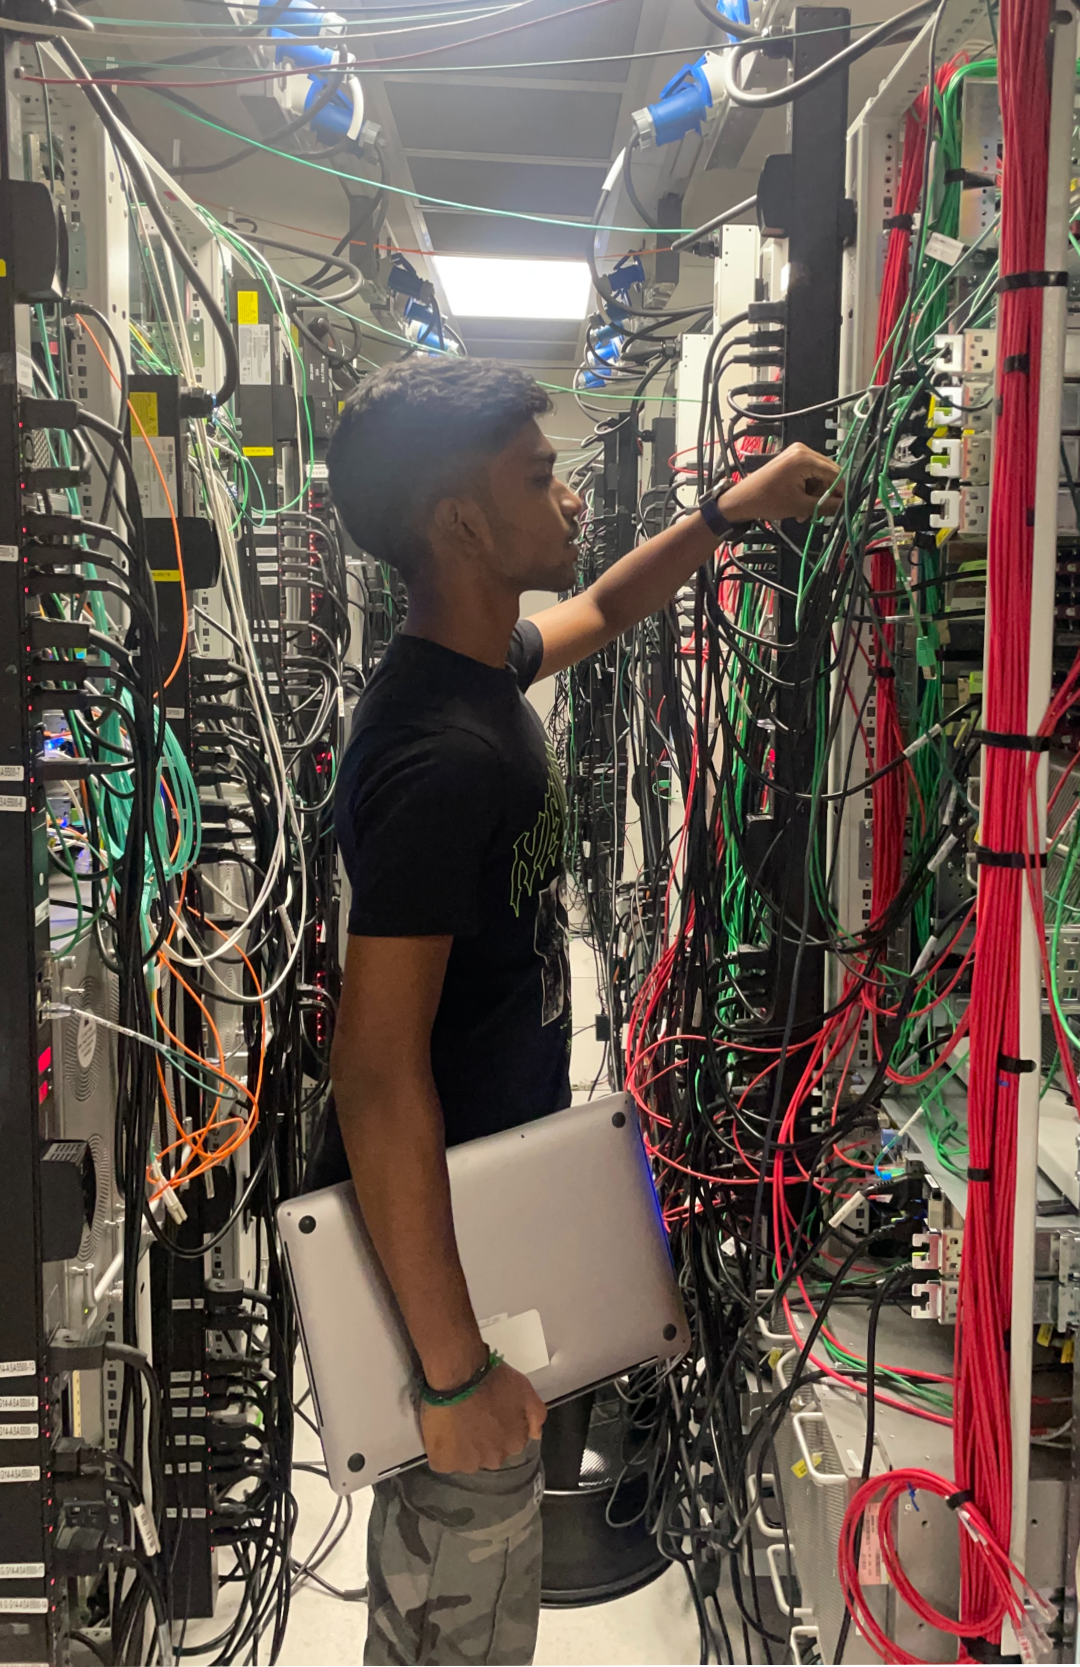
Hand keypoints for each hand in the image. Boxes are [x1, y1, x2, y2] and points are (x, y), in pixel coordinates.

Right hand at [420, 1362, 546, 1474]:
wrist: (459, 1376)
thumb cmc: (492, 1379)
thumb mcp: (525, 1389)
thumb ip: (536, 1415)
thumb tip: (535, 1435)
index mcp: (514, 1443)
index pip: (508, 1442)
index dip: (497, 1426)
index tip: (488, 1412)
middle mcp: (494, 1460)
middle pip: (487, 1453)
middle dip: (481, 1439)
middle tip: (471, 1416)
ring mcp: (468, 1463)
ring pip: (466, 1458)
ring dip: (461, 1446)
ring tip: (454, 1422)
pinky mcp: (444, 1462)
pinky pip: (443, 1460)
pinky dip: (442, 1449)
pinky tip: (441, 1431)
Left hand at [717, 442, 843, 524]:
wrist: (741, 500)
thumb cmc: (766, 501)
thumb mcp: (799, 506)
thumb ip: (824, 506)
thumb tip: (844, 506)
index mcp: (804, 458)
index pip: (834, 473)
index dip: (841, 491)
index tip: (844, 506)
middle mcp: (802, 450)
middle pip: (828, 473)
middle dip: (825, 494)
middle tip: (819, 512)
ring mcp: (796, 453)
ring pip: (819, 476)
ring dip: (815, 495)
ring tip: (804, 512)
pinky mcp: (791, 460)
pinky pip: (809, 474)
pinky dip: (807, 490)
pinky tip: (800, 504)